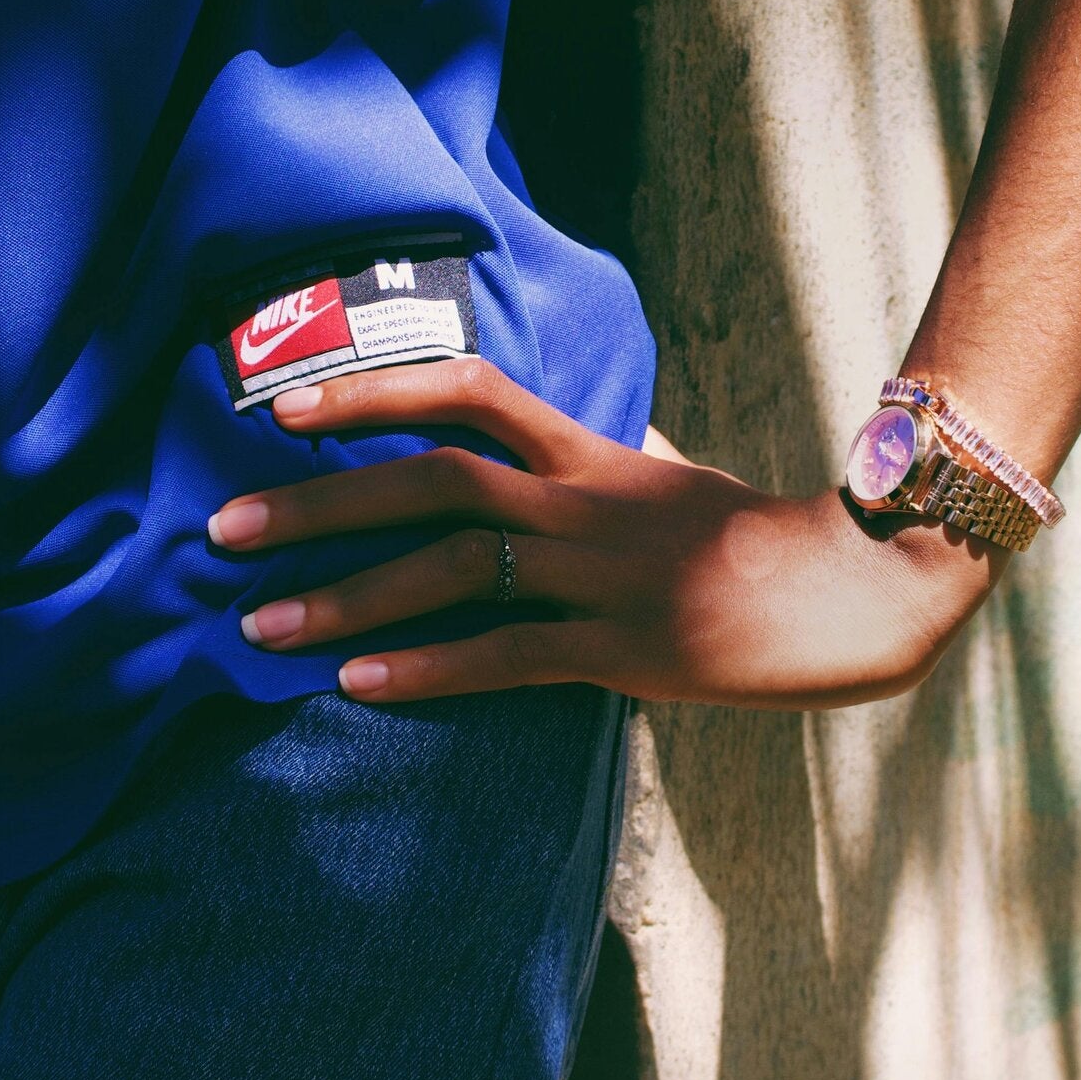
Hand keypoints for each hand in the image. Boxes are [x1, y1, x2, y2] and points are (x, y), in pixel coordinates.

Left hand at [207, 358, 1004, 707]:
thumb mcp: (669, 474)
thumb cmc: (755, 534)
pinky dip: (427, 672)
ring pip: (454, 574)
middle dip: (319, 502)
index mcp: (590, 452)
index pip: (465, 392)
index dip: (369, 393)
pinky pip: (508, 659)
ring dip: (346, 598)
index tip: (283, 410)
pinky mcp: (627, 652)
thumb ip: (604, 455)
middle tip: (222, 527)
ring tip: (259, 627)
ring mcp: (603, 576)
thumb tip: (562, 435)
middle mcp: (584, 501)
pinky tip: (357, 686)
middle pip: (431, 483)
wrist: (858, 589)